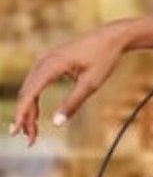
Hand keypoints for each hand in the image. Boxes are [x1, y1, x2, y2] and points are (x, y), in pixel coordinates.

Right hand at [11, 23, 131, 144]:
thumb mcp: (91, 83)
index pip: (30, 93)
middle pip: (26, 93)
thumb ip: (73, 103)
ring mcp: (45, 59)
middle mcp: (44, 60)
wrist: (111, 37)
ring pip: (29, 89)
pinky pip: (35, 83)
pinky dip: (33, 99)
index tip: (17, 132)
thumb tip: (56, 124)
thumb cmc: (104, 58)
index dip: (22, 114)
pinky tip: (35, 115)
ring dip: (28, 110)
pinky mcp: (49, 61)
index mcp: (53, 64)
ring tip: (32, 132)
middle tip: (30, 140)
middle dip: (26, 117)